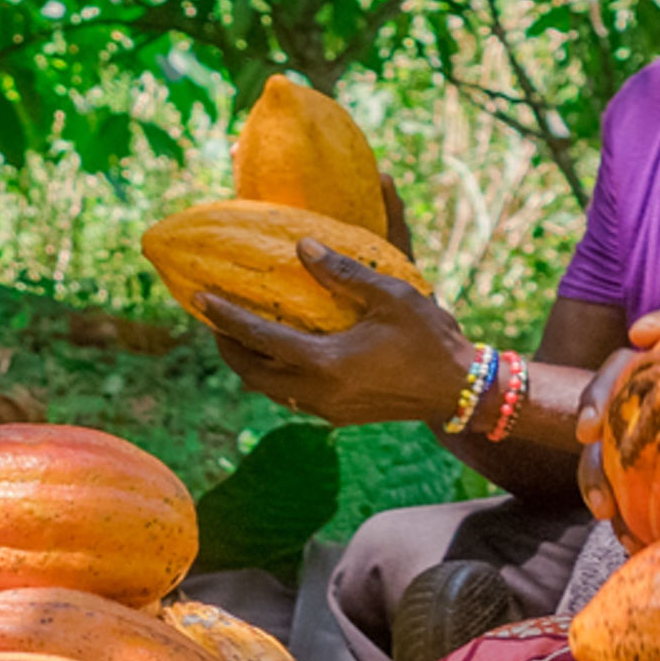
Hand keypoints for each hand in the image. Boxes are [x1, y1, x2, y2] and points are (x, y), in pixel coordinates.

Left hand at [191, 240, 474, 428]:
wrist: (459, 390)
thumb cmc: (428, 338)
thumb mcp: (389, 295)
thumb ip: (342, 272)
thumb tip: (302, 245)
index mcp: (325, 363)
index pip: (259, 339)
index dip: (225, 317)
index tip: (199, 297)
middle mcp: (318, 392)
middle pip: (252, 372)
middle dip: (227, 345)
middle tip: (211, 316)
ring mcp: (327, 409)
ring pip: (269, 389)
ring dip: (248, 363)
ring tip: (237, 334)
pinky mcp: (338, 415)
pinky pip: (290, 396)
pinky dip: (273, 375)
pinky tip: (277, 354)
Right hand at [577, 307, 659, 527]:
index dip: (657, 329)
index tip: (639, 337)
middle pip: (622, 379)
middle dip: (595, 399)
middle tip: (587, 433)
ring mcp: (658, 426)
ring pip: (609, 438)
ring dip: (594, 469)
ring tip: (603, 508)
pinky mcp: (654, 466)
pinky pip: (626, 484)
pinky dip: (621, 508)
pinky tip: (626, 538)